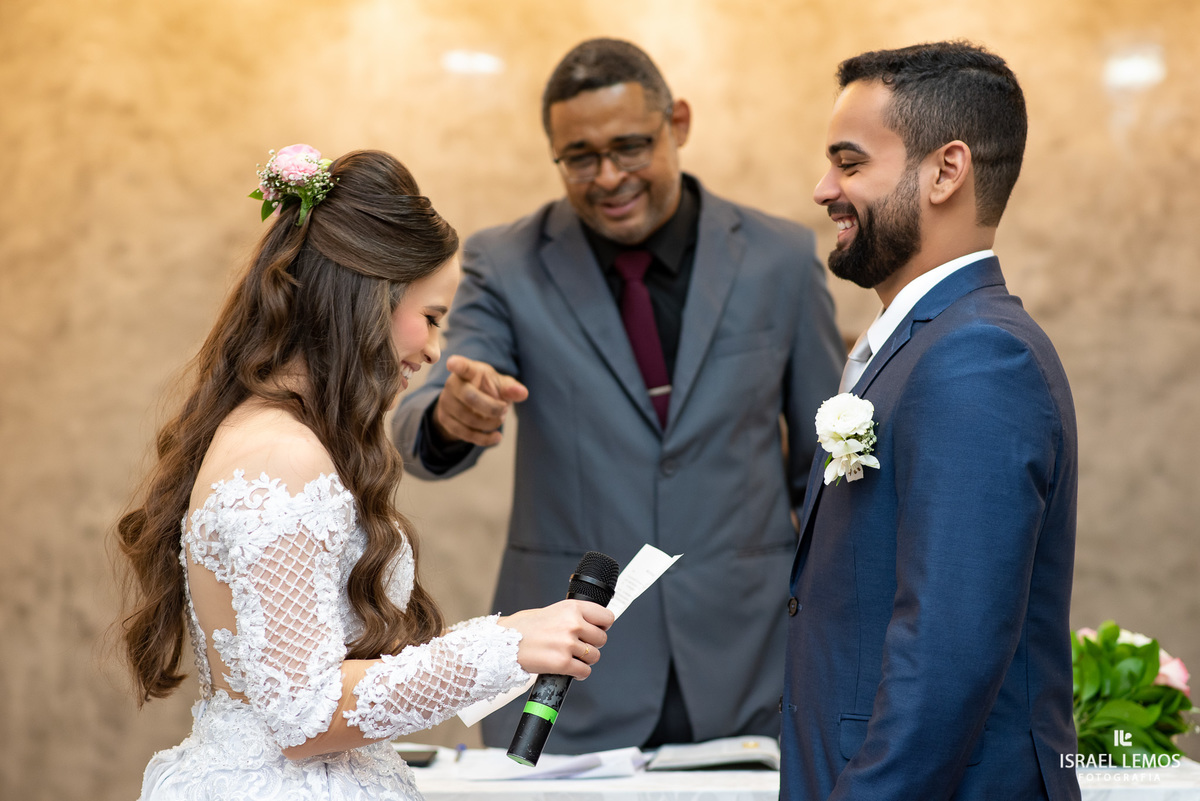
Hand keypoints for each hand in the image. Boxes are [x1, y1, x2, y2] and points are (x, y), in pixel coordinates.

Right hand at [432, 355, 527, 446]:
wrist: (469, 405)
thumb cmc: (488, 389)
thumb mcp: (501, 385)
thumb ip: (511, 388)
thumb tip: (523, 393)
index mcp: (468, 371)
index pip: (462, 366)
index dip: (457, 365)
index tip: (452, 363)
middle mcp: (453, 384)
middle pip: (470, 397)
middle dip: (492, 408)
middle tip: (504, 410)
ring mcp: (446, 402)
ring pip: (468, 418)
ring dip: (489, 424)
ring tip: (499, 420)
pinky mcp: (445, 420)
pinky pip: (464, 433)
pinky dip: (483, 438)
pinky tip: (496, 437)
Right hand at [498, 600, 613, 679]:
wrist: (502, 643)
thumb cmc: (524, 627)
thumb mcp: (553, 611)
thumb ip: (573, 616)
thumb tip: (593, 624)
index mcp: (572, 608)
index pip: (606, 617)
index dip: (602, 626)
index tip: (596, 630)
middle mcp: (572, 623)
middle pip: (602, 639)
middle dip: (592, 645)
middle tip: (577, 646)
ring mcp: (568, 644)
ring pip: (594, 657)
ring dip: (584, 660)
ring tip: (569, 657)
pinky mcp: (562, 663)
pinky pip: (584, 672)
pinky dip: (579, 674)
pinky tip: (569, 669)